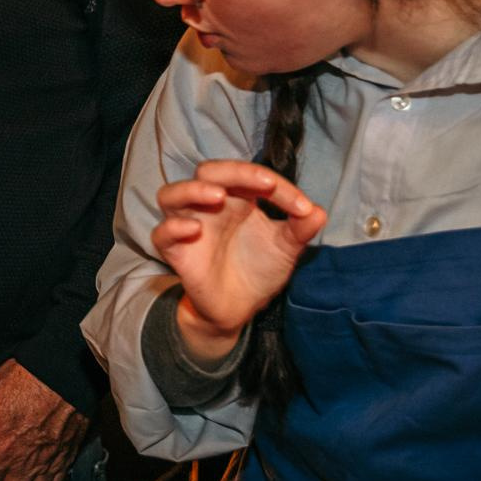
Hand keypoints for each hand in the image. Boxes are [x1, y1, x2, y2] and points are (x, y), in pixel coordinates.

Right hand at [152, 160, 326, 359]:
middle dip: (234, 171)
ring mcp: (188, 225)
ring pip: (171, 194)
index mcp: (237, 197)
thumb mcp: (287, 249)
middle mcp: (209, 205)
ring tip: (217, 196)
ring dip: (193, 190)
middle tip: (264, 183)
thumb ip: (301, 229)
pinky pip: (162, 234)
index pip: (249, 176)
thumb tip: (318, 211)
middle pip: (208, 171)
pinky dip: (174, 227)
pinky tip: (194, 229)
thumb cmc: (260, 269)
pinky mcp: (175, 251)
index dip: (276, 184)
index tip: (301, 207)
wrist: (241, 308)